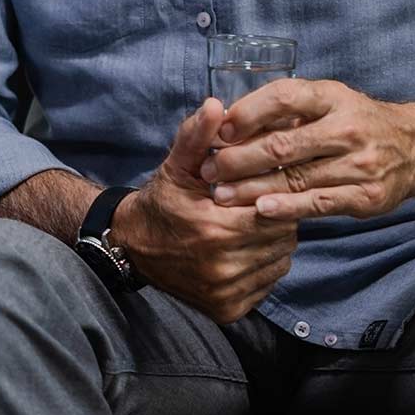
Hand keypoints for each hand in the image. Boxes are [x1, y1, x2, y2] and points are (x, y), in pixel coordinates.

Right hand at [113, 98, 296, 323]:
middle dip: (274, 217)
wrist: (133, 247)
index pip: (273, 209)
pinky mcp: (229, 309)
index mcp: (214, 228)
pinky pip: (268, 282)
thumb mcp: (176, 166)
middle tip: (255, 205)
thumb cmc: (161, 201)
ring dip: (272, 242)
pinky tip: (243, 250)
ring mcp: (227, 291)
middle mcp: (223, 266)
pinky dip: (263, 265)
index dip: (270, 195)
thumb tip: (216, 105)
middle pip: (282, 236)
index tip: (259, 187)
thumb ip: (198, 136)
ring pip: (280, 260)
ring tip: (249, 226)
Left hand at [200, 79, 414, 222]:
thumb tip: (225, 120)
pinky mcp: (365, 196)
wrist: (411, 147)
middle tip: (209, 170)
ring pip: (294, 178)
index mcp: (330, 97)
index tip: (218, 131)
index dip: (246, 114)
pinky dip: (287, 208)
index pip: (282, 98)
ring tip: (222, 194)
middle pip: (282, 145)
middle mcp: (346, 129)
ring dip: (252, 188)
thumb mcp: (323, 101)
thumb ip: (281, 109)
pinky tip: (260, 210)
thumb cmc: (350, 120)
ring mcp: (359, 164)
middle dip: (238, 159)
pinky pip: (318, 204)